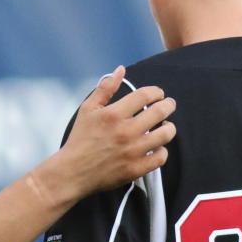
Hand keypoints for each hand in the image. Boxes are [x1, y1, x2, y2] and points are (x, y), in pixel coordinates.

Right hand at [50, 66, 176, 198]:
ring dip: (169, 127)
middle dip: (169, 105)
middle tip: (168, 105)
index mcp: (113, 114)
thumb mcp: (88, 109)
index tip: (158, 94)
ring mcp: (132, 151)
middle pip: (160, 112)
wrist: (72, 172)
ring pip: (165, 134)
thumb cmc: (80, 138)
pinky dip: (162, 151)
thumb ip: (105, 88)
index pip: (145, 95)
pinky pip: (161, 157)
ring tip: (164, 126)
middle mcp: (125, 131)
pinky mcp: (135, 169)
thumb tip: (121, 69)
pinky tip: (157, 147)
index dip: (156, 91)